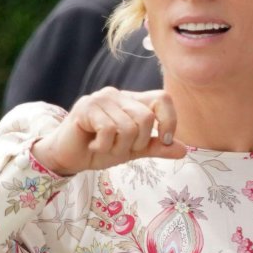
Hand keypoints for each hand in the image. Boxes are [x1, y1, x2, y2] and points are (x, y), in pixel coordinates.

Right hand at [32, 88, 186, 175]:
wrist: (68, 157)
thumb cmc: (100, 149)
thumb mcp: (133, 150)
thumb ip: (156, 147)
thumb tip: (183, 150)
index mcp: (133, 101)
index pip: (163, 98)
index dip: (170, 120)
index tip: (165, 140)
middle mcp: (119, 95)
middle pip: (146, 118)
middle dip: (137, 143)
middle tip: (119, 148)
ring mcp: (102, 98)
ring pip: (128, 127)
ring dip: (117, 147)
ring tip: (103, 146)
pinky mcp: (86, 107)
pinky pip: (108, 130)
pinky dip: (103, 146)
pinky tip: (93, 144)